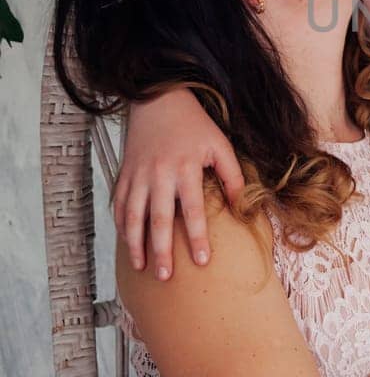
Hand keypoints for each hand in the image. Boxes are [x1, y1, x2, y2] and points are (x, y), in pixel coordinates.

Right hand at [112, 90, 243, 279]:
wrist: (158, 99)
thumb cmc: (194, 125)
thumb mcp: (220, 145)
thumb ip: (232, 175)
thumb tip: (241, 205)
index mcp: (186, 168)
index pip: (193, 210)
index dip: (197, 237)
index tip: (202, 261)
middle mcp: (159, 174)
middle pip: (159, 219)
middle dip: (162, 250)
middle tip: (166, 277)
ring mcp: (138, 175)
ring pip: (133, 216)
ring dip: (136, 244)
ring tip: (142, 267)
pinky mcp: (125, 174)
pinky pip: (120, 205)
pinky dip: (122, 226)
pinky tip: (128, 244)